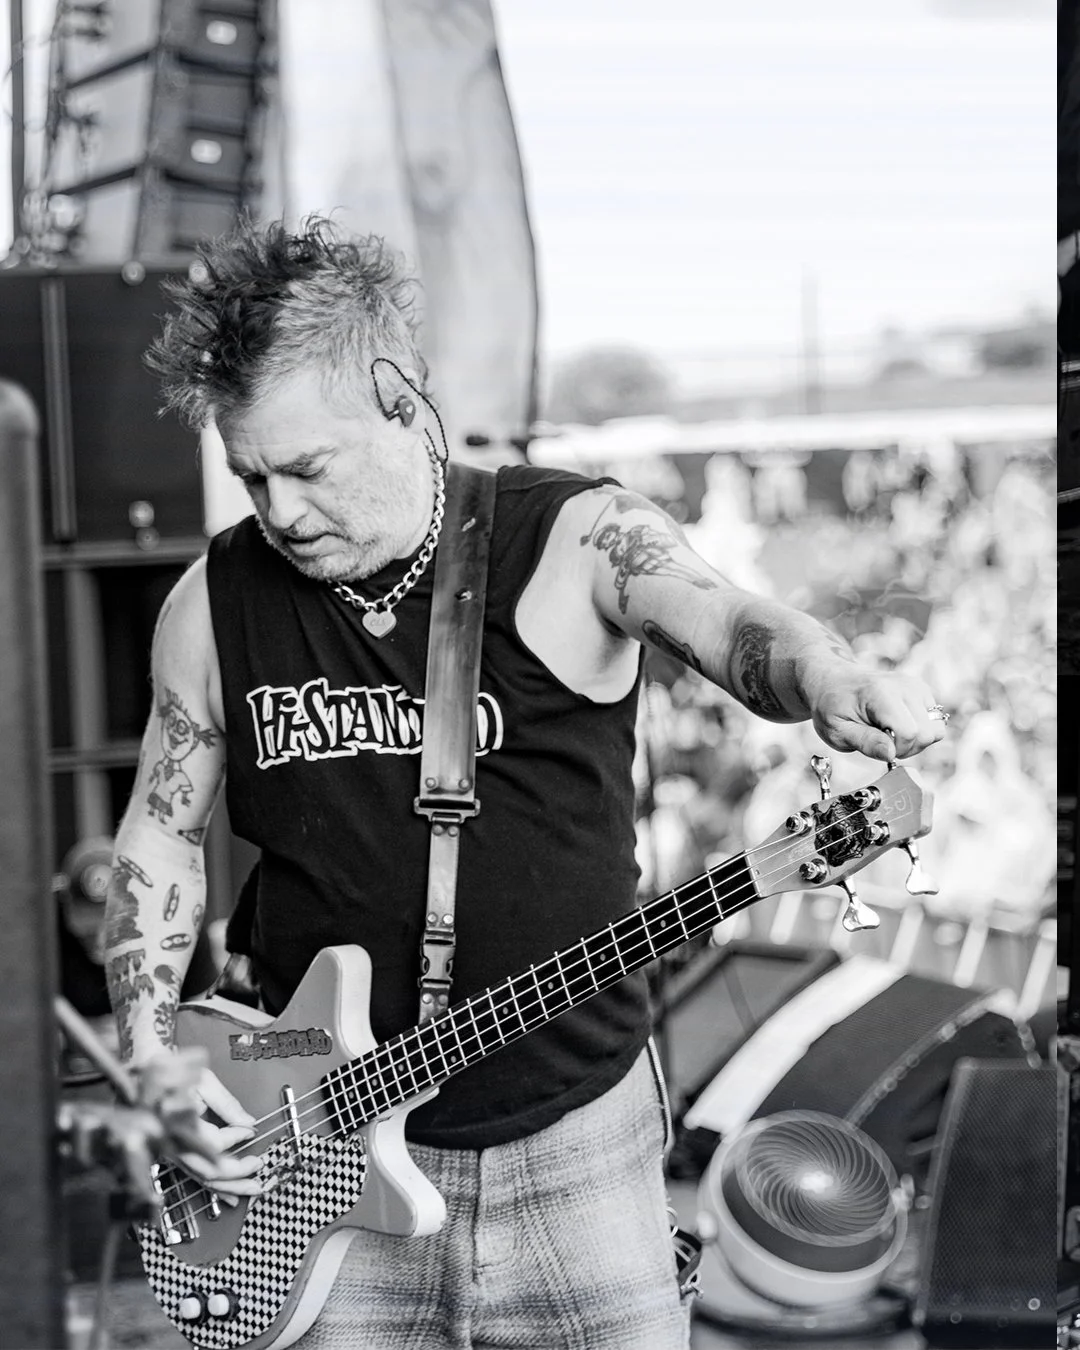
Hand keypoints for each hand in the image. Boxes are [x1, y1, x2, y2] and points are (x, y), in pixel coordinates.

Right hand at [138, 1052, 263, 1202]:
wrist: (145, 1073)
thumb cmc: (172, 1072)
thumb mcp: (204, 1081)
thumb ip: (227, 1103)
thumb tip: (248, 1121)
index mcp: (178, 1124)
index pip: (214, 1142)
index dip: (236, 1136)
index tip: (250, 1129)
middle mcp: (173, 1144)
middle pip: (208, 1170)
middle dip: (237, 1173)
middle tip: (258, 1165)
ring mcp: (173, 1153)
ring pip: (202, 1179)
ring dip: (230, 1187)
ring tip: (252, 1187)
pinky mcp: (175, 1154)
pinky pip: (196, 1176)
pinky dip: (215, 1188)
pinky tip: (230, 1195)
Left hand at [804, 667, 948, 760]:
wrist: (832, 681)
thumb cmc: (832, 706)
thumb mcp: (837, 731)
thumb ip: (865, 742)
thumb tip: (890, 754)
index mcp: (881, 694)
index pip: (910, 732)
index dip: (896, 749)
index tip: (877, 746)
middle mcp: (905, 686)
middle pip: (928, 733)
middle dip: (908, 747)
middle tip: (882, 742)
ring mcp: (916, 687)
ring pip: (936, 729)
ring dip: (915, 741)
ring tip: (889, 735)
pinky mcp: (922, 691)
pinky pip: (934, 722)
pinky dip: (918, 730)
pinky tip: (897, 726)